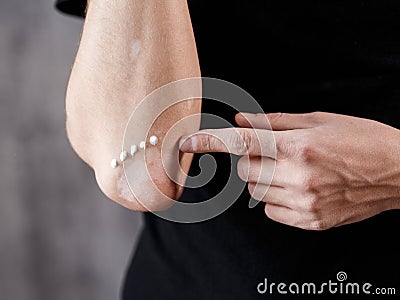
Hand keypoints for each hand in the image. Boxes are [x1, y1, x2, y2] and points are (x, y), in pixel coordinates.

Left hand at [179, 112, 399, 229]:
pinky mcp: (311, 221)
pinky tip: (298, 188)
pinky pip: (271, 211)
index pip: (242, 143)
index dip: (210, 142)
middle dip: (251, 160)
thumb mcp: (319, 120)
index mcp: (300, 146)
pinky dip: (275, 198)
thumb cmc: (360, 138)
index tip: (187, 143)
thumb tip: (239, 121)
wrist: (398, 171)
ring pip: (255, 193)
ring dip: (264, 179)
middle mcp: (299, 177)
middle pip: (245, 172)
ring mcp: (305, 203)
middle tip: (274, 153)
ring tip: (292, 170)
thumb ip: (273, 122)